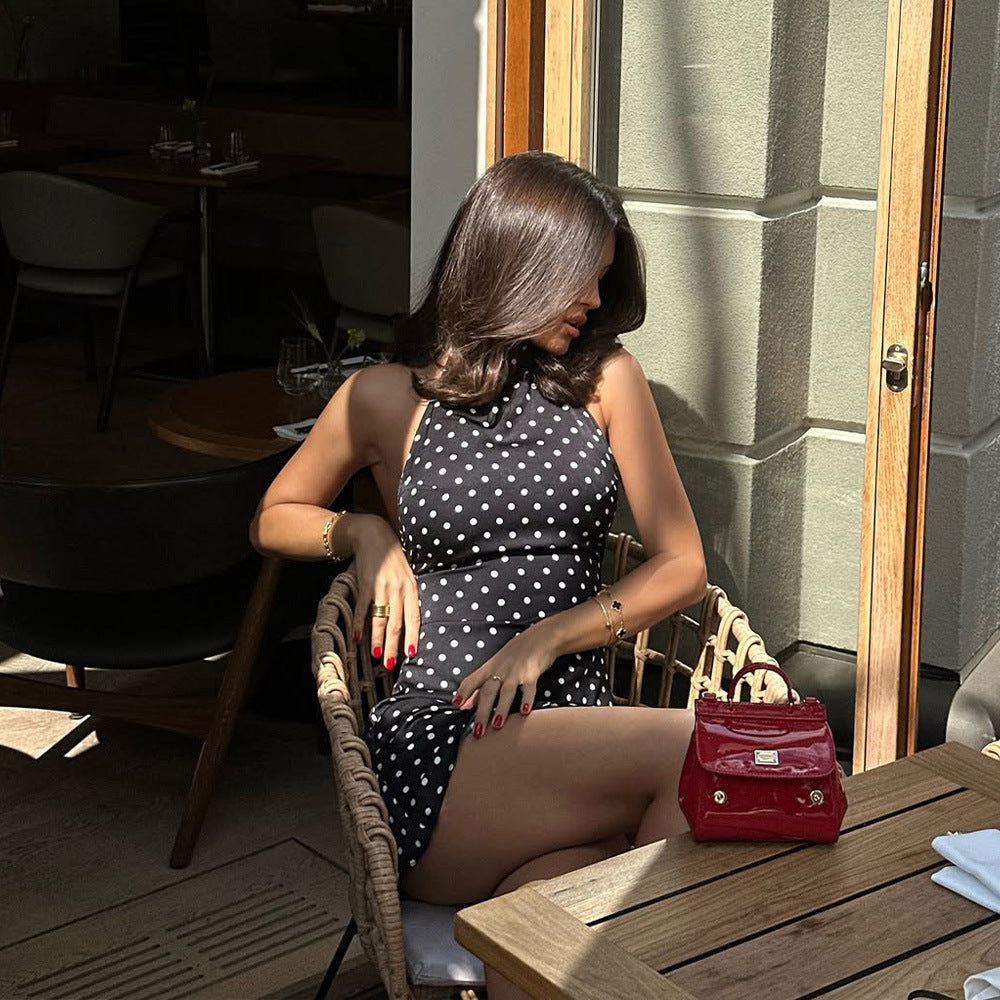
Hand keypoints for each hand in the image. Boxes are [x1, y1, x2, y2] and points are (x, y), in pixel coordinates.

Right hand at [351, 515, 419, 670]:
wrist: (374, 535)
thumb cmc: (394, 558)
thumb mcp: (409, 574)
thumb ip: (411, 595)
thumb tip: (414, 621)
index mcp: (412, 588)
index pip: (414, 617)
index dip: (413, 637)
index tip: (412, 655)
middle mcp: (398, 589)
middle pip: (397, 623)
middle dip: (394, 646)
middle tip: (392, 665)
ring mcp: (381, 587)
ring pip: (380, 619)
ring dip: (378, 640)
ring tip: (378, 657)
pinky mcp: (365, 584)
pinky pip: (362, 608)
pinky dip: (359, 623)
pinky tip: (357, 638)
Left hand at [451, 625, 558, 737]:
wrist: (540, 637)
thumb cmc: (515, 654)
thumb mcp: (495, 666)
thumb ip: (478, 686)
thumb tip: (462, 704)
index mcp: (489, 668)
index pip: (472, 680)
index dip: (463, 692)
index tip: (455, 705)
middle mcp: (500, 670)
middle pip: (487, 691)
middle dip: (482, 712)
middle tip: (478, 732)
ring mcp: (516, 671)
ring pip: (506, 691)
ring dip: (501, 708)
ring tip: (497, 725)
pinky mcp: (532, 673)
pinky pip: (528, 688)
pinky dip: (526, 699)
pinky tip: (524, 711)